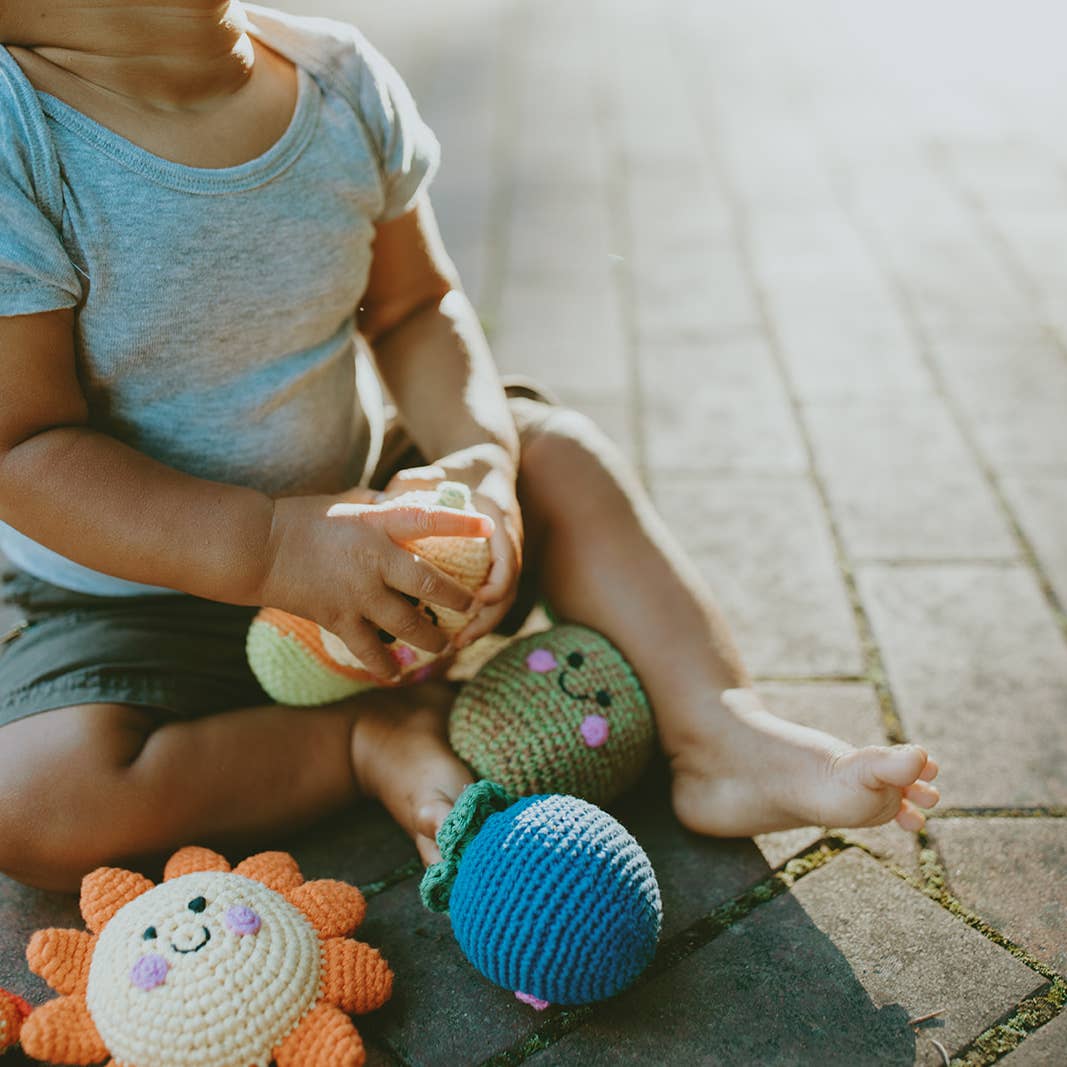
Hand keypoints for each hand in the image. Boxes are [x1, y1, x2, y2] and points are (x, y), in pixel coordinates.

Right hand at [258, 487, 494, 681]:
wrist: (257, 547)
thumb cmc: (302, 517)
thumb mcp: (348, 501)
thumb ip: (382, 507)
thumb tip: (409, 502)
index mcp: (377, 524)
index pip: (428, 521)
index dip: (461, 526)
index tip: (490, 530)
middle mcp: (374, 559)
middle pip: (428, 585)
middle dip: (456, 600)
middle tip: (472, 609)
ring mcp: (357, 592)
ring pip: (406, 624)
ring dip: (429, 639)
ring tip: (443, 647)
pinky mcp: (337, 617)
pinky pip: (368, 649)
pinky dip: (383, 666)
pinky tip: (395, 676)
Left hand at [381, 449, 522, 647]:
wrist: (490, 462)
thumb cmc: (457, 469)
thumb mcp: (435, 472)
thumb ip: (412, 484)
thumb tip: (382, 500)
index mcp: (498, 518)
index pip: (508, 559)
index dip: (495, 586)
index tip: (474, 603)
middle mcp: (509, 539)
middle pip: (509, 589)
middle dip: (487, 619)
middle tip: (459, 640)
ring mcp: (509, 553)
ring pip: (504, 597)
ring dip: (483, 623)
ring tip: (456, 645)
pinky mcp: (500, 563)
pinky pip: (496, 594)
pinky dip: (480, 615)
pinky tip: (457, 630)